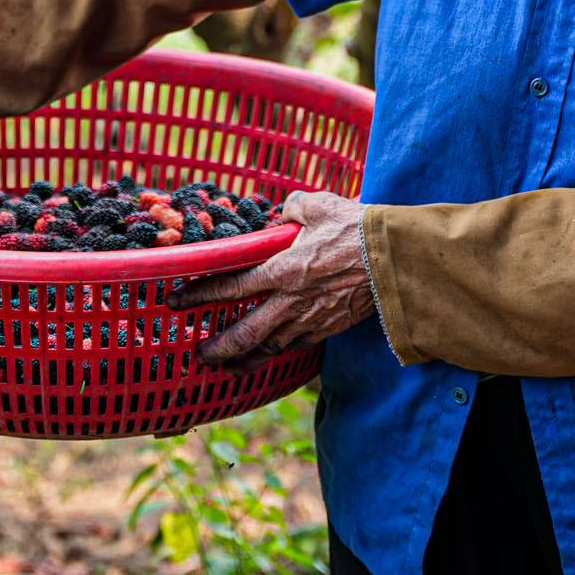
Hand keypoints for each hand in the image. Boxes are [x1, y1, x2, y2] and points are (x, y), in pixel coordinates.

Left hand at [179, 190, 373, 366]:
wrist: (398, 260)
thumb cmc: (358, 230)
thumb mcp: (320, 205)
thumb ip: (293, 208)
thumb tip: (284, 211)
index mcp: (282, 270)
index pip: (230, 286)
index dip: (199, 295)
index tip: (176, 302)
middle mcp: (292, 301)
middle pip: (246, 333)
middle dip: (219, 348)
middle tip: (199, 355)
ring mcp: (312, 319)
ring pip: (271, 348)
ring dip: (246, 360)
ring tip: (227, 369)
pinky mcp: (331, 328)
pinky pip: (298, 347)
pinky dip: (280, 354)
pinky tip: (272, 356)